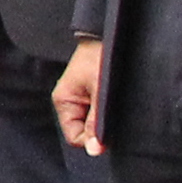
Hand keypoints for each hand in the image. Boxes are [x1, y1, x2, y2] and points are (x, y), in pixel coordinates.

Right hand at [55, 39, 107, 157]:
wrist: (110, 32)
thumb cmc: (101, 56)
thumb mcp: (100, 92)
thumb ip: (96, 122)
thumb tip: (94, 150)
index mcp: (64, 101)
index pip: (75, 137)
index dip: (92, 139)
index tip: (110, 132)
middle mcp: (70, 102)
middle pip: (85, 131)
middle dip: (101, 127)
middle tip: (115, 111)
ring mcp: (83, 98)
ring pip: (95, 122)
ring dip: (107, 117)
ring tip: (117, 101)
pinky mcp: (94, 93)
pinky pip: (101, 111)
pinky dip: (110, 110)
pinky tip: (118, 99)